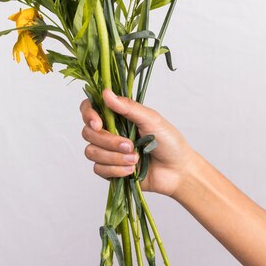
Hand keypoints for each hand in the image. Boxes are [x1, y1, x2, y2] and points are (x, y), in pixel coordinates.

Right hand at [80, 88, 196, 196]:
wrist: (178, 172)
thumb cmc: (169, 142)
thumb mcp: (151, 120)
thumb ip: (128, 107)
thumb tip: (106, 93)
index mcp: (118, 116)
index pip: (90, 109)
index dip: (88, 114)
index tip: (98, 123)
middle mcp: (109, 132)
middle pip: (88, 133)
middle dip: (108, 141)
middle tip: (129, 145)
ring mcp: (108, 151)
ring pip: (91, 152)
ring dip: (114, 157)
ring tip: (135, 159)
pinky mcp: (109, 170)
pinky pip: (99, 169)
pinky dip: (116, 170)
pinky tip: (132, 170)